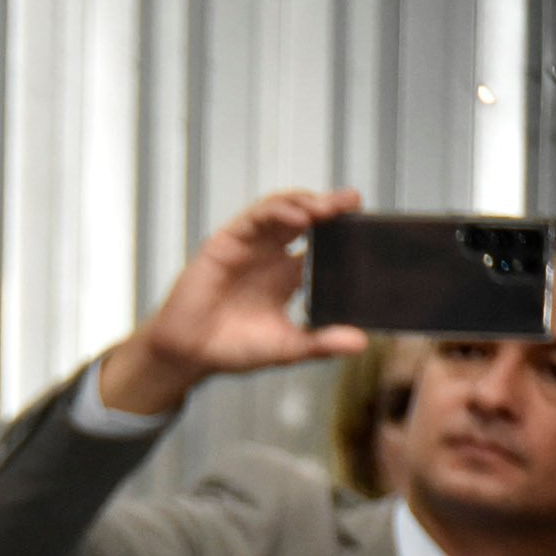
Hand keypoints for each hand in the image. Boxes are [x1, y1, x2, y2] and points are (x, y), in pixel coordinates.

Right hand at [98, 188, 370, 415]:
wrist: (188, 353)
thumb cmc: (232, 348)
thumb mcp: (286, 347)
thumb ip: (321, 342)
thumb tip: (360, 342)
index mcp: (288, 277)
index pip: (323, 244)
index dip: (343, 232)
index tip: (367, 227)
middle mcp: (271, 256)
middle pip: (307, 219)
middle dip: (330, 207)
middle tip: (353, 202)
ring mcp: (250, 246)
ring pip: (283, 209)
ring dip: (307, 202)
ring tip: (329, 206)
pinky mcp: (228, 241)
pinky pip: (256, 216)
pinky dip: (279, 211)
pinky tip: (299, 216)